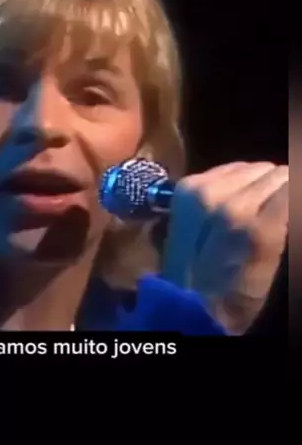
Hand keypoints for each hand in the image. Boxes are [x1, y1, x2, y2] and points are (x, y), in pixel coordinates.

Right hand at [162, 162, 287, 333]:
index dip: (252, 188)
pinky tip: (283, 229)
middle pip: (264, 170)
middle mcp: (210, 193)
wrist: (202, 313)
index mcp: (189, 189)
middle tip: (264, 222)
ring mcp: (236, 210)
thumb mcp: (190, 227)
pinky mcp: (261, 230)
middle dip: (269, 191)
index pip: (241, 167)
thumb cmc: (198, 272)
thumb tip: (249, 176)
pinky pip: (291, 197)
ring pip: (281, 180)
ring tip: (272, 228)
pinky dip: (292, 207)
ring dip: (283, 199)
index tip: (253, 210)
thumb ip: (212, 196)